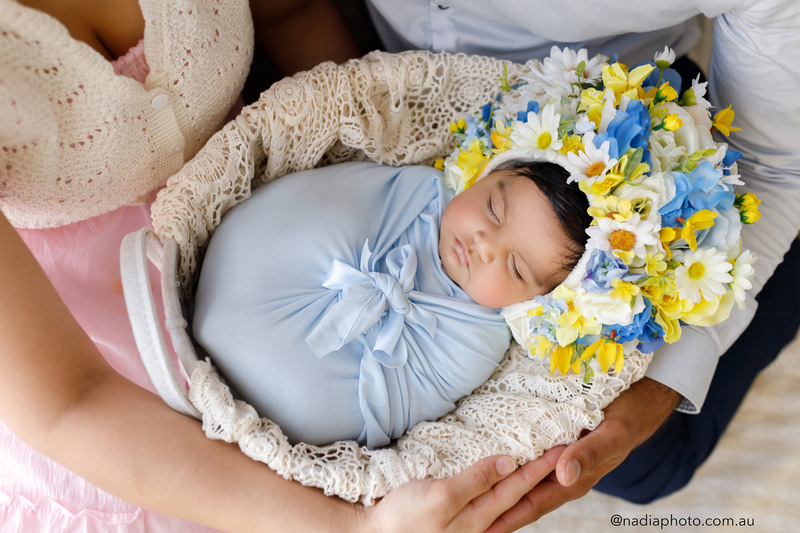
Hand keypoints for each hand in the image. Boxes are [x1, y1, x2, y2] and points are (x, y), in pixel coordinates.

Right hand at [357, 448, 563, 532]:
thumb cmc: (403, 518)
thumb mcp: (440, 497)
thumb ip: (475, 481)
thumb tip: (507, 464)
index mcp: (478, 517)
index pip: (518, 487)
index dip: (540, 467)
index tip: (562, 448)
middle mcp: (479, 523)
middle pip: (518, 495)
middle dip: (542, 475)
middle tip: (564, 453)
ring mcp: (469, 523)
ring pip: (507, 500)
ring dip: (526, 482)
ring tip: (544, 465)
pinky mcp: (456, 518)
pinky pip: (489, 502)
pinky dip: (504, 490)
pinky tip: (506, 482)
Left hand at [484, 377, 679, 532]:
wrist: (638, 401)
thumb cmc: (626, 418)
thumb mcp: (611, 435)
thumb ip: (589, 454)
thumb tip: (564, 474)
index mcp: (574, 479)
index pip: (533, 504)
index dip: (508, 517)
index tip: (482, 527)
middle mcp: (562, 474)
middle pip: (522, 497)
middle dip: (495, 508)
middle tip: (465, 518)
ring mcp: (558, 461)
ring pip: (523, 480)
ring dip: (499, 487)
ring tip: (470, 495)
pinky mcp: (554, 444)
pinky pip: (527, 459)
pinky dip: (508, 463)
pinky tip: (490, 462)